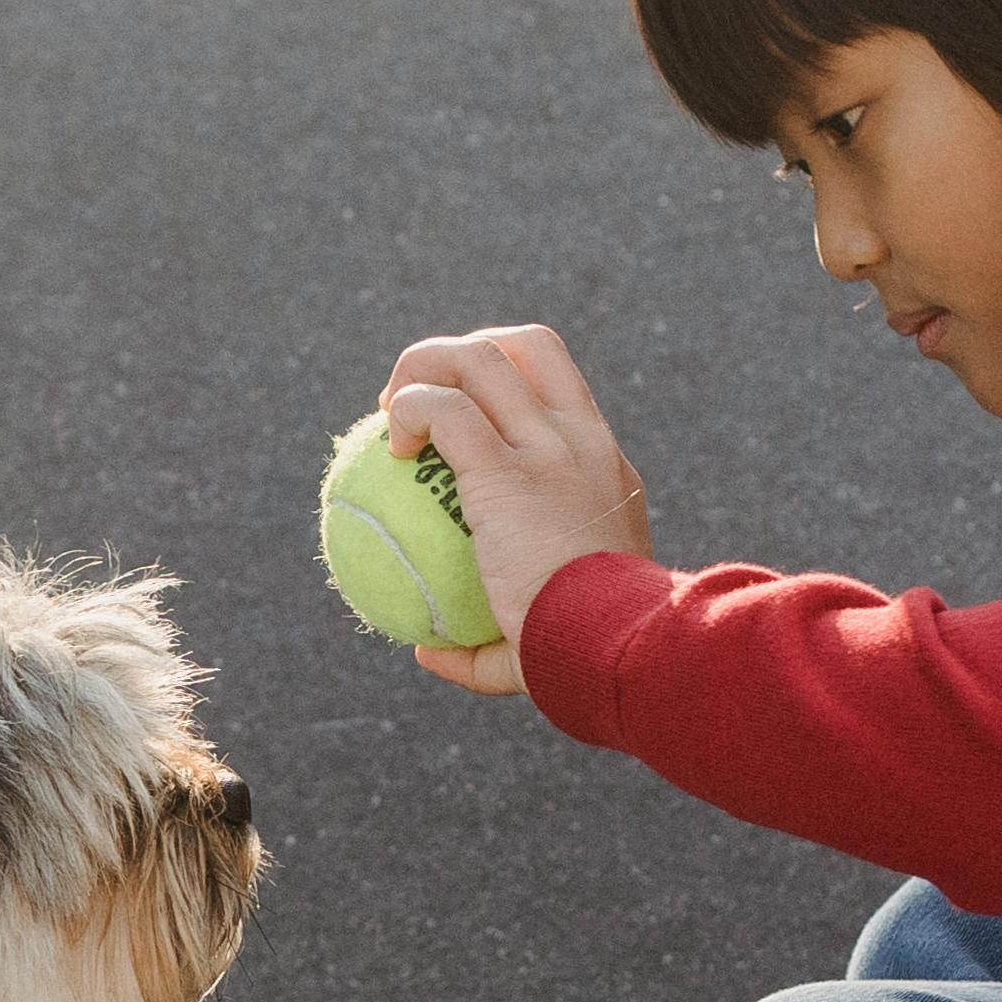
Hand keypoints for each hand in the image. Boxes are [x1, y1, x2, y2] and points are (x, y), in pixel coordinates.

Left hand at [377, 324, 654, 700]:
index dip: (502, 385)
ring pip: (479, 358)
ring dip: (422, 367)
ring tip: (387, 411)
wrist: (614, 650)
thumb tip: (429, 652)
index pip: (556, 390)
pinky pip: (444, 413)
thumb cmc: (585, 655)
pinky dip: (408, 413)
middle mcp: (581, 441)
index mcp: (602, 466)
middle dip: (461, 351)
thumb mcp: (546, 639)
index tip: (458, 420)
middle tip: (416, 398)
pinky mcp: (508, 469)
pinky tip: (388, 451)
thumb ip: (486, 647)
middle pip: (524, 345)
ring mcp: (549, 447)